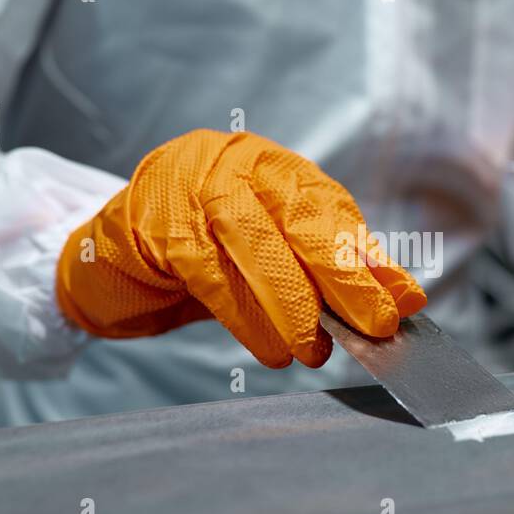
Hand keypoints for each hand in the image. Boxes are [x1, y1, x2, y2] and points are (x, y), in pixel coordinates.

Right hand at [56, 129, 426, 367]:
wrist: (109, 254)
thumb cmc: (201, 252)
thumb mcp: (275, 254)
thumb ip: (335, 268)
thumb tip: (404, 296)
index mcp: (272, 166)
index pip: (331, 210)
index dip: (367, 258)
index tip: (401, 303)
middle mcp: (235, 163)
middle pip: (300, 219)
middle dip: (342, 277)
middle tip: (372, 326)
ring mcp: (191, 187)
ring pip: (256, 245)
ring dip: (293, 305)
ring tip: (314, 350)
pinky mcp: (156, 224)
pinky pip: (211, 272)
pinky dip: (246, 316)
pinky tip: (269, 346)